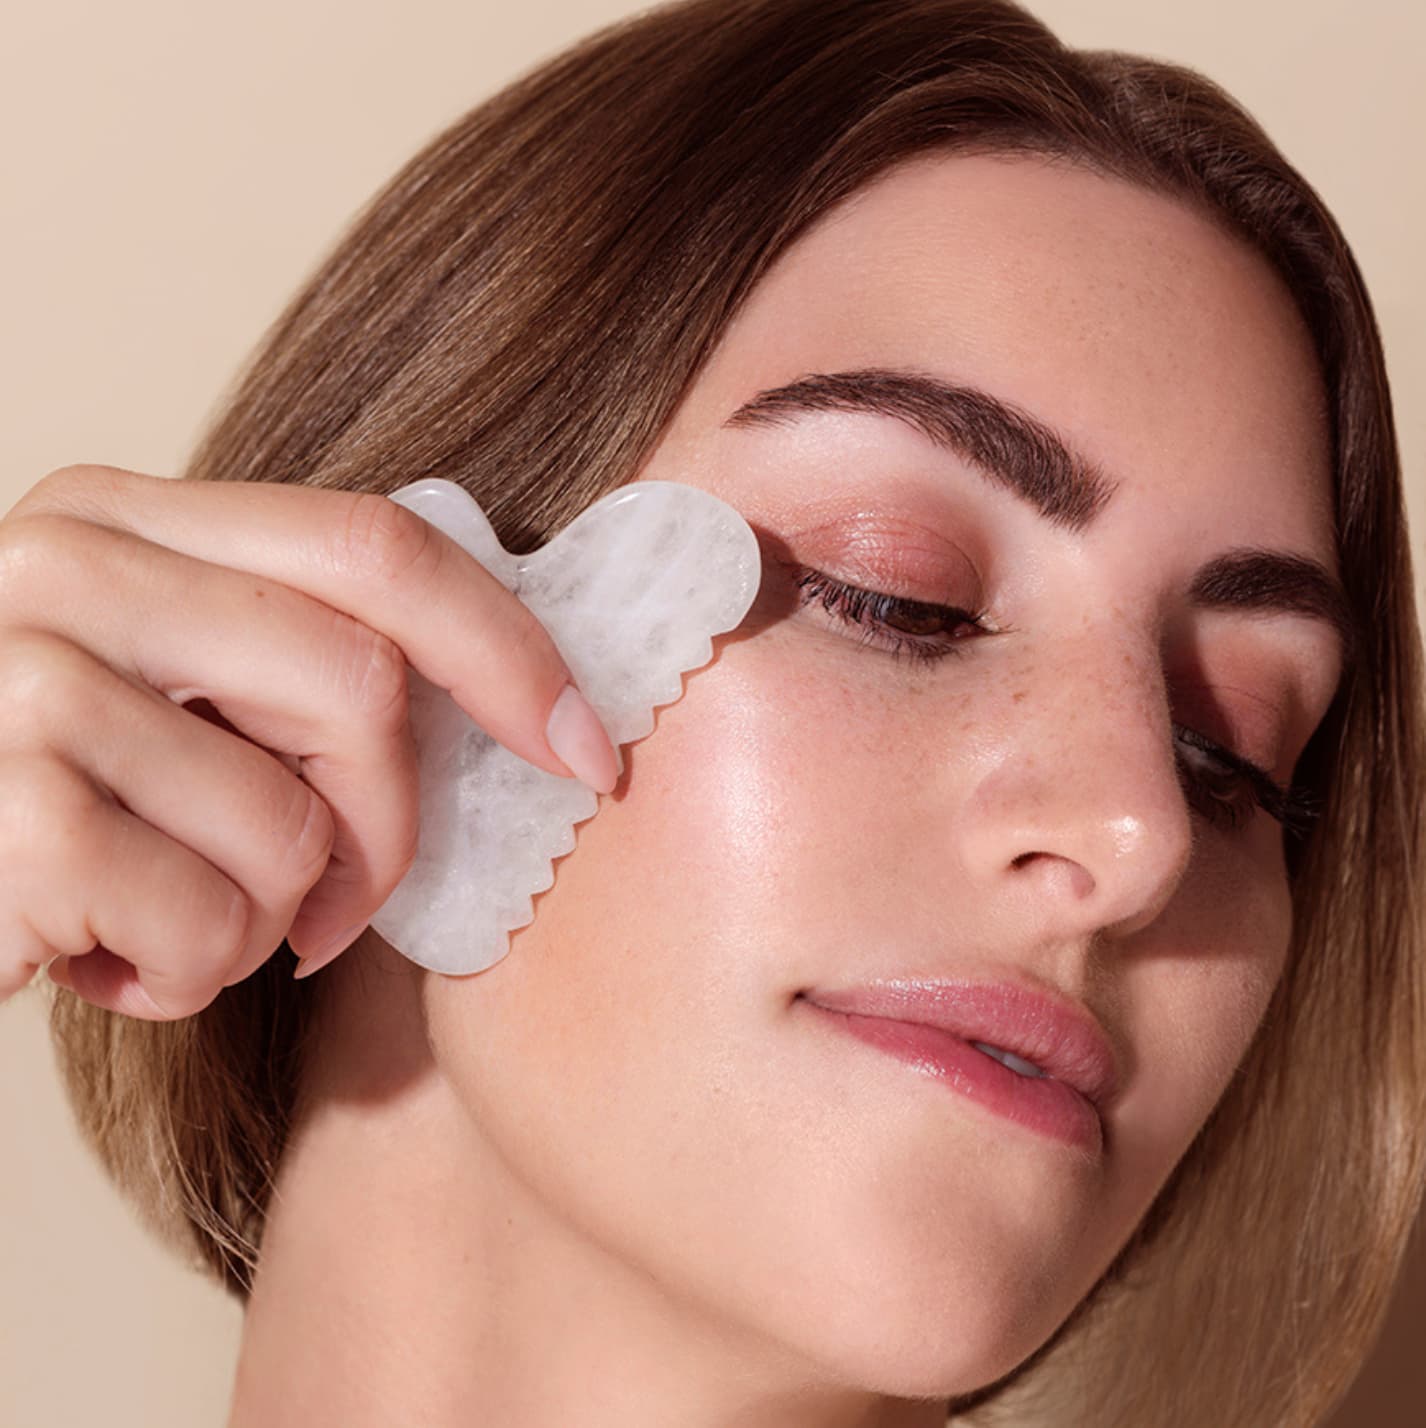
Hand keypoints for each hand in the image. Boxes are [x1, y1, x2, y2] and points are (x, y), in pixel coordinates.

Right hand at [0, 464, 618, 1017]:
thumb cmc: (60, 802)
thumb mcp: (183, 696)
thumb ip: (304, 662)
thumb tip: (528, 704)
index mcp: (135, 516)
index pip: (381, 547)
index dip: (510, 651)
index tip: (591, 750)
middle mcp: (64, 565)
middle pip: (358, 683)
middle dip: (387, 824)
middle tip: (336, 901)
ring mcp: (13, 680)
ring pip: (290, 824)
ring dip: (274, 917)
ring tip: (184, 916)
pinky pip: (203, 920)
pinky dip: (190, 974)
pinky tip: (106, 955)